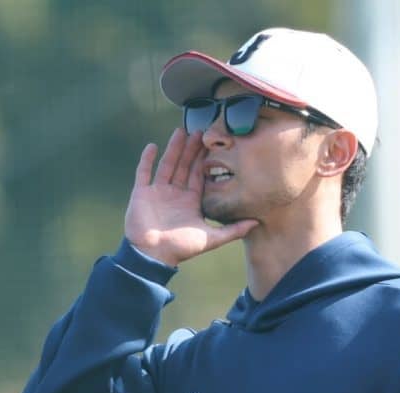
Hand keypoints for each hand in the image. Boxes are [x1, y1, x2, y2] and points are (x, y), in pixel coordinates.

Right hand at [124, 128, 258, 265]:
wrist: (152, 256)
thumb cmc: (181, 248)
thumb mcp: (211, 238)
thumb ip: (233, 230)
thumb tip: (257, 223)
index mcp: (190, 201)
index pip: (199, 174)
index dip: (204, 159)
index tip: (211, 143)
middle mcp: (175, 193)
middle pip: (184, 165)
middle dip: (191, 149)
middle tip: (199, 130)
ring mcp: (158, 192)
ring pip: (167, 165)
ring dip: (173, 149)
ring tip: (180, 131)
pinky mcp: (142, 193)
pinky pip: (144, 172)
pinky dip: (147, 160)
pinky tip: (153, 146)